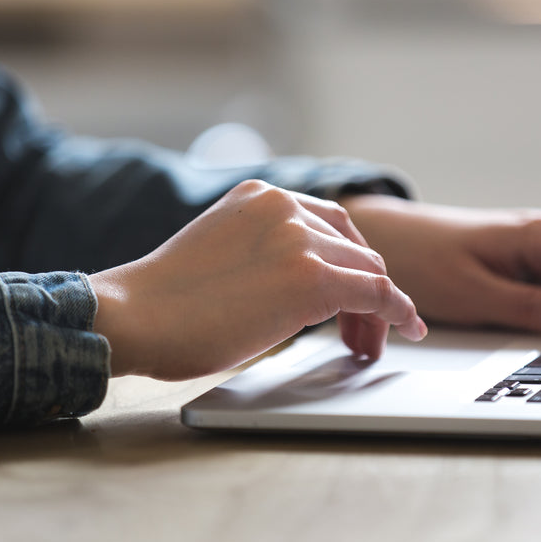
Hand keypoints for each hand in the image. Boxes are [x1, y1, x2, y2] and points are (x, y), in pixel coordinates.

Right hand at [89, 180, 425, 379]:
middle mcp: (284, 206)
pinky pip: (376, 293)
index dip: (349, 263)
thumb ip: (262, 252)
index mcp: (261, 195)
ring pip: (370, 271)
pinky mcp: (310, 278)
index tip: (356, 294)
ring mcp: (298, 239)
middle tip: (360, 332)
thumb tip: (294, 285)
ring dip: (378, 310)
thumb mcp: (221, 252)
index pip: (329, 224)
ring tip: (367, 346)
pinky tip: (406, 329)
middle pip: (355, 248)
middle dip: (365, 290)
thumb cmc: (164, 302)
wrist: (134, 316)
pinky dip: (398, 312)